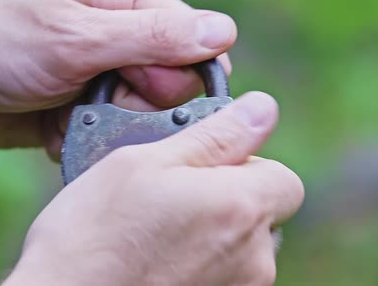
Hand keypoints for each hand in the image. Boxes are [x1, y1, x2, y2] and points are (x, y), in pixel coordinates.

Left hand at [0, 0, 236, 155]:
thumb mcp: (76, 37)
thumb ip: (152, 38)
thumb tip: (224, 32)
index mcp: (133, 0)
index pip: (197, 44)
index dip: (177, 79)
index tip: (138, 93)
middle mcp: (125, 34)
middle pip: (173, 87)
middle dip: (139, 107)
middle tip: (95, 103)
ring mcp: (105, 72)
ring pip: (143, 117)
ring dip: (111, 126)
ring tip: (69, 116)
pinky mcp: (86, 104)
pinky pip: (112, 133)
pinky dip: (88, 139)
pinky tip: (57, 128)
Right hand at [4, 92, 304, 285]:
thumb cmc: (95, 233)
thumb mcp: (144, 163)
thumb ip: (214, 135)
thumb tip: (263, 108)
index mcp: (240, 206)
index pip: (282, 179)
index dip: (248, 167)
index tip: (207, 170)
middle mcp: (253, 258)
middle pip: (263, 216)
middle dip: (230, 202)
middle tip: (176, 199)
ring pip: (243, 250)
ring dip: (215, 237)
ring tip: (160, 235)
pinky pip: (224, 278)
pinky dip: (202, 266)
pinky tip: (159, 262)